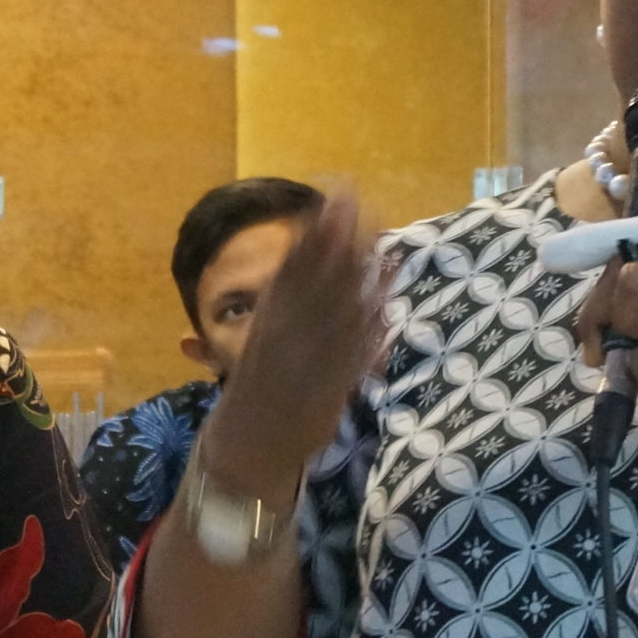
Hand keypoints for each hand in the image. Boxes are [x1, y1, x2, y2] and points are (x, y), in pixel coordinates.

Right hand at [199, 192, 384, 498]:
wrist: (250, 441)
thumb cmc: (260, 382)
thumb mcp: (266, 332)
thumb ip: (287, 295)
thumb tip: (310, 247)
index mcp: (268, 317)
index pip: (294, 263)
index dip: (316, 229)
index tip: (336, 196)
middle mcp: (287, 332)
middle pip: (320, 278)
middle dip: (340, 239)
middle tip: (362, 202)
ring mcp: (310, 358)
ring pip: (341, 309)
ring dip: (363, 275)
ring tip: (384, 244)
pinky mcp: (333, 385)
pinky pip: (356, 350)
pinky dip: (372, 324)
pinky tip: (387, 300)